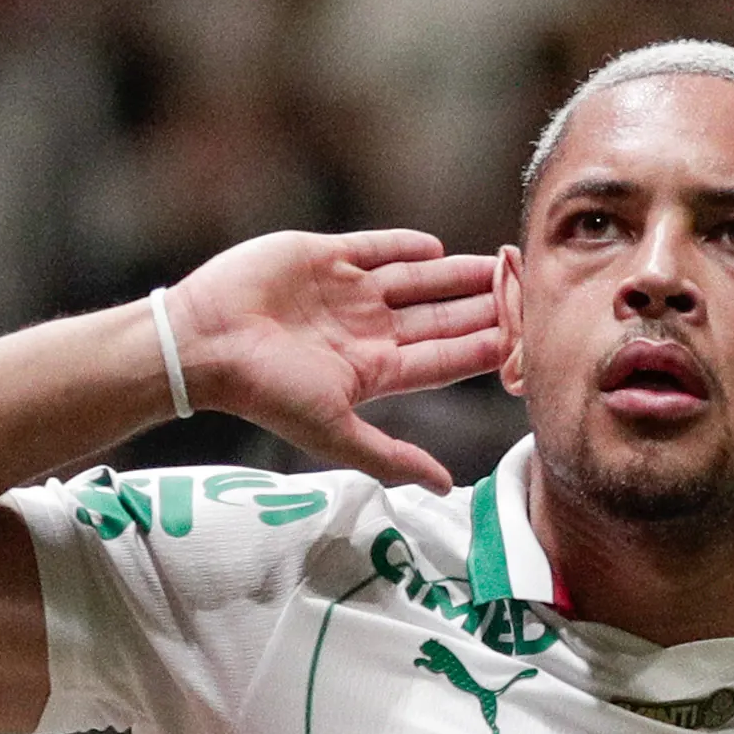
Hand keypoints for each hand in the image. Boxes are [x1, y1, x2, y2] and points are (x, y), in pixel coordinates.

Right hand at [164, 229, 502, 489]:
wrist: (205, 343)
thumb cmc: (267, 392)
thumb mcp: (335, 431)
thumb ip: (391, 457)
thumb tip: (446, 488)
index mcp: (372, 371)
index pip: (443, 359)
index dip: (483, 349)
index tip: (525, 338)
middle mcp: (364, 331)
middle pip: (438, 317)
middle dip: (481, 308)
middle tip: (527, 292)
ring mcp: (345, 292)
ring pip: (416, 280)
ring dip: (455, 275)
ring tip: (498, 264)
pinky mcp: (323, 255)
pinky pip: (375, 247)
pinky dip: (406, 246)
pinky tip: (438, 247)